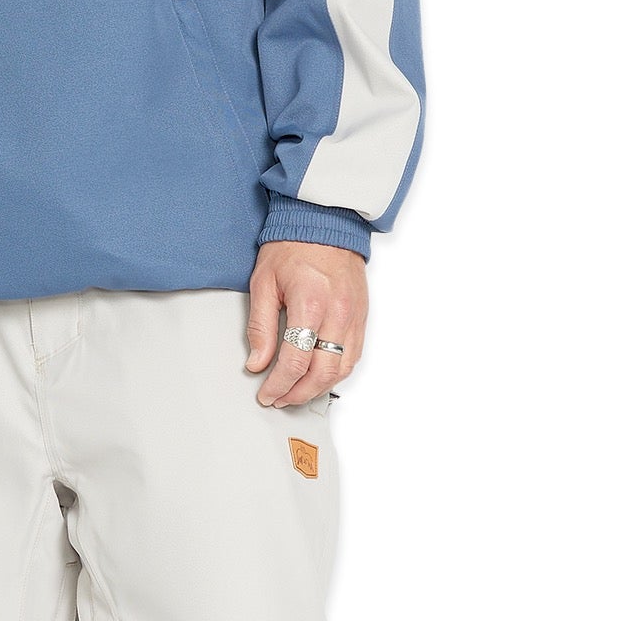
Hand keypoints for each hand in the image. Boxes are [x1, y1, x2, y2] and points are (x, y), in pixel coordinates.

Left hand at [245, 241, 366, 406]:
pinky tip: (319, 376)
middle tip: (279, 399)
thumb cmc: (293, 246)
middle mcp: (338, 313)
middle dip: (299, 393)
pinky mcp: (362, 316)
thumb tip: (257, 362)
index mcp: (310, 303)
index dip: (279, 384)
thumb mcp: (263, 283)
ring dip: (319, 388)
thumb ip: (260, 327)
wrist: (325, 222)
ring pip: (343, 369)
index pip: (296, 361)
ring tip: (296, 392)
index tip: (266, 393)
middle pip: (323, 372)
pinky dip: (336, 372)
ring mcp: (354, 316)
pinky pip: (354, 355)